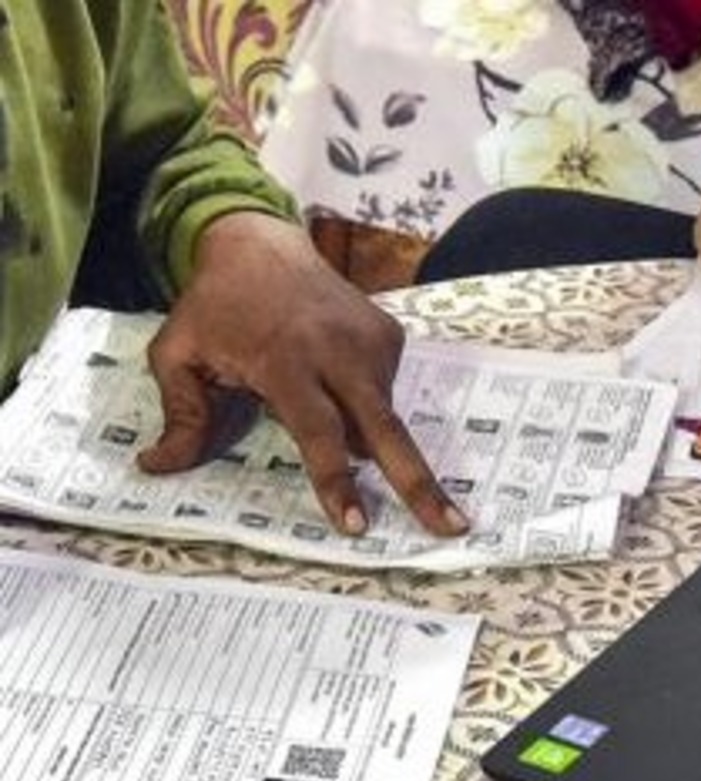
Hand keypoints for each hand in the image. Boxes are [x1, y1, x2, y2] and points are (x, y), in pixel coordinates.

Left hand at [136, 212, 468, 536]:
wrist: (261, 245)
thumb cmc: (215, 307)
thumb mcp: (178, 355)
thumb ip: (179, 414)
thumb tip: (157, 466)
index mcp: (286, 359)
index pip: (318, 432)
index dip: (336, 482)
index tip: (356, 525)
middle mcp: (339, 350)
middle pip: (385, 430)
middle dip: (419, 482)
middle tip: (454, 526)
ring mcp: (371, 340)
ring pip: (379, 417)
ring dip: (356, 430)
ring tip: (310, 389)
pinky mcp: (390, 334)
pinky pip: (384, 392)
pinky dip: (361, 400)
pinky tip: (331, 374)